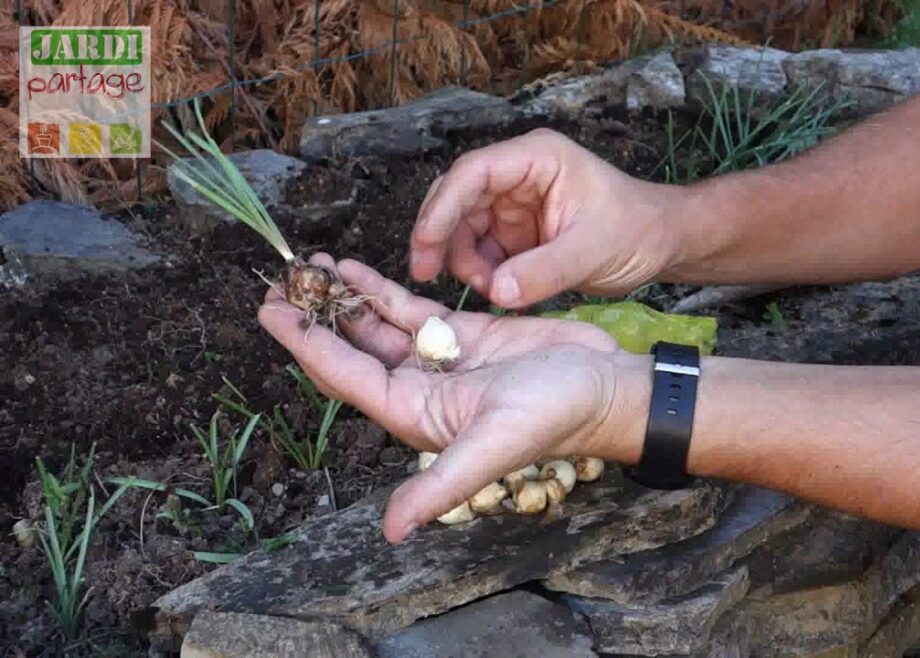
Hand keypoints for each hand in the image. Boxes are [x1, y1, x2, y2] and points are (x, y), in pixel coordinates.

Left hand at [257, 254, 648, 542]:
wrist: (604, 386)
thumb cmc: (555, 417)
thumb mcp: (493, 449)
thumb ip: (440, 488)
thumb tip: (391, 531)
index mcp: (415, 415)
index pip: (346, 376)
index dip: (305, 344)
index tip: (270, 311)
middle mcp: (419, 389)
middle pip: (350, 349)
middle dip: (314, 316)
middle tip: (278, 280)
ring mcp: (440, 359)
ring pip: (376, 325)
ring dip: (342, 298)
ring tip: (310, 266)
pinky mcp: (464, 333)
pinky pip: (410, 309)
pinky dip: (380, 289)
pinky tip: (354, 269)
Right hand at [410, 128, 678, 308]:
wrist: (660, 245)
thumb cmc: (637, 232)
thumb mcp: (593, 252)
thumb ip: (544, 271)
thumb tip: (495, 291)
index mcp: (538, 158)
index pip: (473, 173)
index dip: (442, 207)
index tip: (424, 244)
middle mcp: (518, 175)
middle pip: (457, 198)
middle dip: (439, 236)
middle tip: (425, 274)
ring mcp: (514, 204)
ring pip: (463, 227)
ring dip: (463, 260)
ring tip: (489, 289)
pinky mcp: (515, 234)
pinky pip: (481, 250)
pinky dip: (480, 272)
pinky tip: (498, 291)